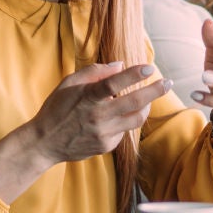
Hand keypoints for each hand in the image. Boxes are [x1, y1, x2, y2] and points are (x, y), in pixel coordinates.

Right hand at [26, 61, 173, 163]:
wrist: (45, 142)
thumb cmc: (57, 108)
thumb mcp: (69, 84)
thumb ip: (94, 72)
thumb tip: (120, 66)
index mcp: (87, 97)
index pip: (114, 83)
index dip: (133, 75)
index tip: (149, 67)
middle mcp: (97, 116)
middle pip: (134, 103)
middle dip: (155, 91)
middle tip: (168, 82)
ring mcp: (103, 133)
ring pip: (136, 119)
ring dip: (146, 107)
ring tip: (148, 100)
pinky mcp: (106, 146)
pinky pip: (124, 131)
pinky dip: (125, 120)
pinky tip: (116, 117)